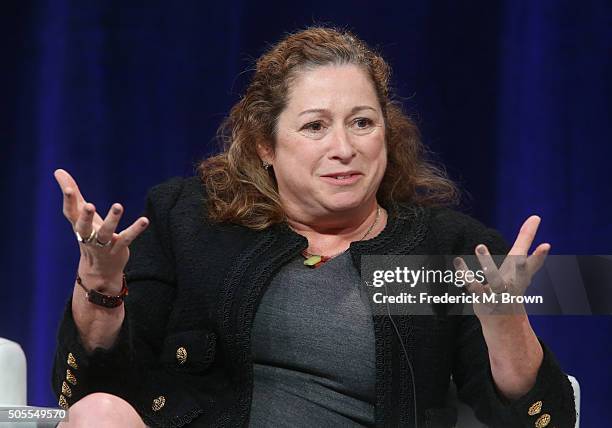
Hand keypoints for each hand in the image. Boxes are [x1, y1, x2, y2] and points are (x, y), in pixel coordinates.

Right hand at [54, 169, 148, 292]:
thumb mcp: (80, 215)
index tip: (69, 189)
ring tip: (118, 205)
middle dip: (85, 217)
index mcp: (78, 226)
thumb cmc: (89, 235)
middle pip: (84, 227)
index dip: (68, 202)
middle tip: (89, 205)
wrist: (98, 270)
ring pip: (106, 233)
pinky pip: (127, 238)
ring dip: (112, 220)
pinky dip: (135, 229)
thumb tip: (58, 170)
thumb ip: (73, 194)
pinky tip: (145, 220)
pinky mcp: (118, 249)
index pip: (70, 214)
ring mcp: (103, 244)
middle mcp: (88, 236)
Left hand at [454, 215, 549, 319]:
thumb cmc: (512, 285)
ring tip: (480, 246)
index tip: (546, 245)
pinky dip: (465, 275)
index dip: (539, 256)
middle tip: (520, 256)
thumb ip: (525, 239)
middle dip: (521, 266)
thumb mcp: (519, 263)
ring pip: (495, 280)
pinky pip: (473, 286)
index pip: (533, 264)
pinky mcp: (482, 299)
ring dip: (488, 264)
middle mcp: (514, 285)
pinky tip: (459, 262)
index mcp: (522, 275)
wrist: (505, 324)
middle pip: (519, 275)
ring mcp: (499, 294)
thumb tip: (535, 215)